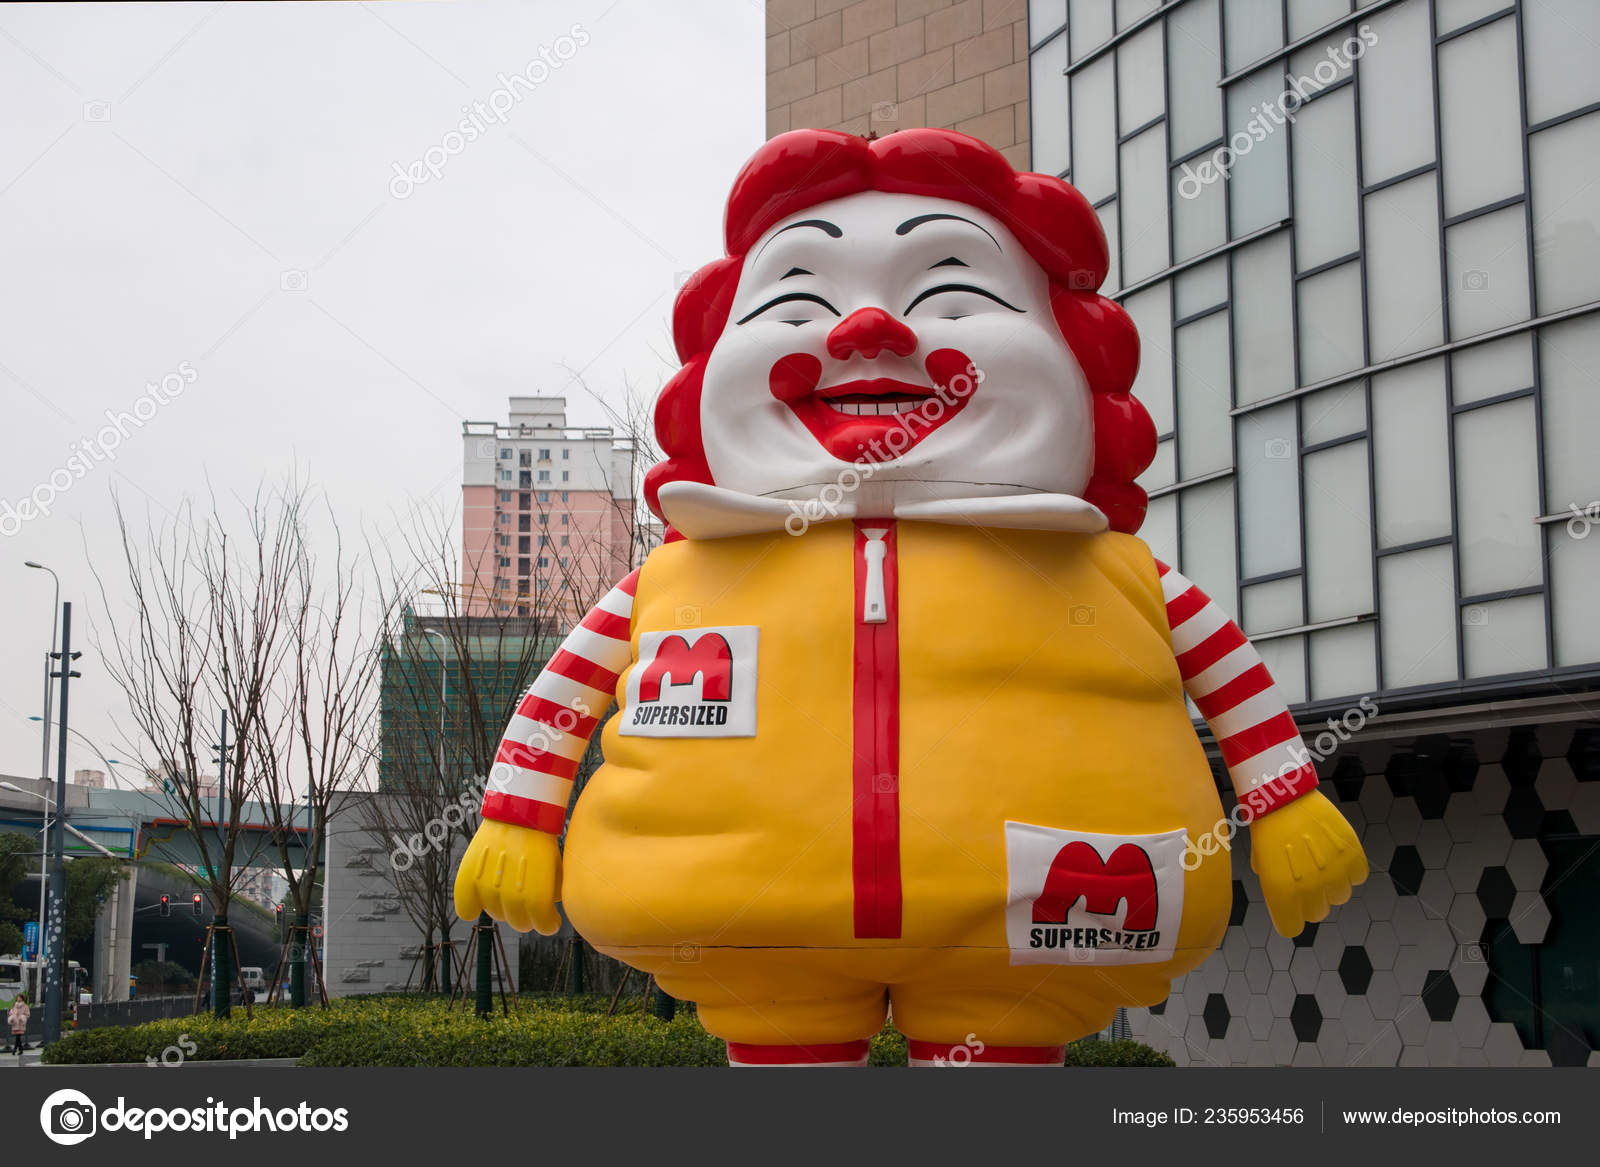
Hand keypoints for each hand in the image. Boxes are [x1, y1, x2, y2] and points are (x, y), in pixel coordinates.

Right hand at [454, 819, 562, 934]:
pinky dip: (470, 910)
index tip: (551, 922)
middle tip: (531, 910)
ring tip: (510, 897)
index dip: (548, 925)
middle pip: (518, 922)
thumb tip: (551, 906)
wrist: (519, 812)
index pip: (541, 923)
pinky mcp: (469, 877)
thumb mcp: (555, 865)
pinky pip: (465, 907)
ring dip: (505, 911)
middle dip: (528, 919)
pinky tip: (477, 908)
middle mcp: (509, 894)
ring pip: (495, 914)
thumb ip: (554, 890)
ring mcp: (487, 887)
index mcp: (535, 893)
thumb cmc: (540, 837)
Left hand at [1249, 790, 1367, 937]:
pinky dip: (1350, 869)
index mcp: (1282, 894)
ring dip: (1332, 884)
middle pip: (1317, 913)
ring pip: (1340, 896)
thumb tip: (1283, 891)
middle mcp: (1311, 890)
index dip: (1289, 918)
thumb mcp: (1260, 859)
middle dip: (1310, 900)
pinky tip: (1336, 855)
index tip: (1289, 909)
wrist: (1284, 795)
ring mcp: (1334, 874)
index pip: (1292, 928)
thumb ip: (1272, 883)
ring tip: (1320, 863)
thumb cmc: (1267, 826)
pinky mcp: (1352, 857)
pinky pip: (1358, 877)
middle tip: (1304, 880)